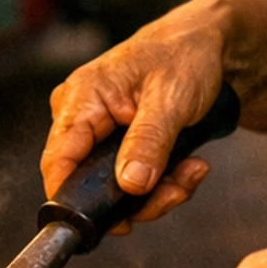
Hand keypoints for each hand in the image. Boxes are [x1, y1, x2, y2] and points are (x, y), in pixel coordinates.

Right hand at [40, 0, 231, 230]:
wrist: (208, 45)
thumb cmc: (185, 56)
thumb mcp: (171, 99)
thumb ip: (148, 143)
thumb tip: (130, 185)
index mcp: (82, 97)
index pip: (58, 161)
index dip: (77, 201)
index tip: (117, 223)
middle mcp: (81, 115)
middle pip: (89, 182)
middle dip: (137, 197)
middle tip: (178, 190)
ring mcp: (98, 129)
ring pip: (113, 186)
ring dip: (156, 192)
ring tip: (192, 172)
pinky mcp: (116, 142)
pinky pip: (129, 177)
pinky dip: (160, 181)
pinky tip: (188, 166)